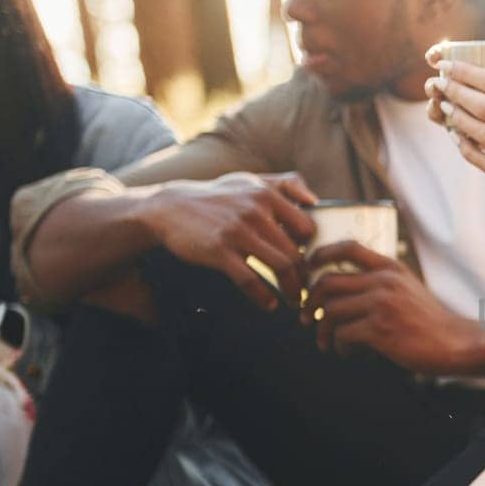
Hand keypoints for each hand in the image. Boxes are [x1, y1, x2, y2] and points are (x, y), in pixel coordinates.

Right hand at [143, 172, 317, 309]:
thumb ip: (285, 184)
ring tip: (293, 299)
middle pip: (296, 252)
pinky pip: (250, 280)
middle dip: (304, 277)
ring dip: (291, 289)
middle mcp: (255, 212)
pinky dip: (263, 297)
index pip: (307, 228)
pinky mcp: (219, 251)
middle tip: (306, 290)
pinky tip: (269, 304)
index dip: (311, 249)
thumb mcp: (250, 181)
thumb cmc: (217, 197)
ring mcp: (237, 232)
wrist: (170, 207)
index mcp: (266, 195)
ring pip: (280, 266)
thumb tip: (314, 200)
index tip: (309, 263)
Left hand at [303, 241, 483, 372]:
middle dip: (310, 301)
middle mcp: (384, 281)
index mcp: (391, 268)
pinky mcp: (380, 330)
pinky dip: (339, 345)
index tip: (307, 270)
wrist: (454, 342)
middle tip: (307, 316)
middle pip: (328, 282)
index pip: (347, 247)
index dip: (320, 255)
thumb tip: (339, 287)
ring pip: (330, 310)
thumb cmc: (428, 320)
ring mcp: (382, 305)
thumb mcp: (407, 287)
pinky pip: (343, 334)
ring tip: (325, 341)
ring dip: (322, 329)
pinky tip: (346, 352)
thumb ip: (380, 281)